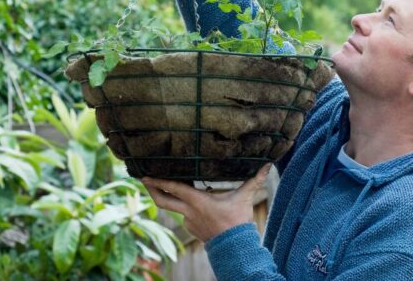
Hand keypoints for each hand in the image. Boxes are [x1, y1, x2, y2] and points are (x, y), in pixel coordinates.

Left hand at [142, 163, 271, 242]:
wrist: (235, 247)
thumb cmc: (238, 220)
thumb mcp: (245, 198)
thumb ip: (254, 180)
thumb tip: (268, 164)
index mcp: (197, 201)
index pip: (174, 188)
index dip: (158, 180)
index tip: (145, 174)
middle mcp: (189, 211)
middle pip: (163, 200)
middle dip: (151, 189)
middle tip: (143, 179)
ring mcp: (189, 221)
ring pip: (174, 206)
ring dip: (169, 196)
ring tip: (165, 185)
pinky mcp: (192, 228)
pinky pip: (184, 214)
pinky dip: (184, 206)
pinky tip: (189, 200)